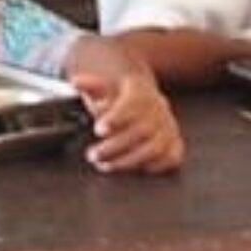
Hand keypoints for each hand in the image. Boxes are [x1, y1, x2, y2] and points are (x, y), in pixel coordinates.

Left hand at [70, 63, 184, 174]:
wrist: (146, 102)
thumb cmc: (121, 99)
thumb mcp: (105, 87)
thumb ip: (90, 85)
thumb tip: (75, 82)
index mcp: (141, 93)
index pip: (133, 103)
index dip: (116, 117)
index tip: (98, 129)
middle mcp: (158, 110)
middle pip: (142, 130)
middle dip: (114, 146)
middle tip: (92, 154)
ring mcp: (169, 128)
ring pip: (154, 148)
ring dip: (127, 160)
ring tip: (103, 164)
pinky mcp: (174, 144)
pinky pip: (171, 157)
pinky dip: (154, 166)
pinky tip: (133, 168)